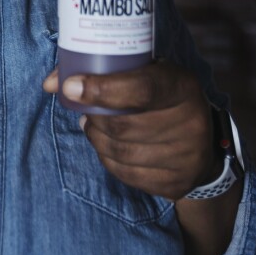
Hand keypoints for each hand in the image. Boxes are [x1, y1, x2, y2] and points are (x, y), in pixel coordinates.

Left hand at [43, 60, 215, 200]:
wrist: (203, 143)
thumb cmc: (161, 97)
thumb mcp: (146, 73)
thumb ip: (104, 71)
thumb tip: (52, 83)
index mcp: (182, 87)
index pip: (141, 89)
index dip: (102, 89)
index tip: (70, 87)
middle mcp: (191, 122)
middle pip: (124, 125)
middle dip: (93, 117)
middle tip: (82, 108)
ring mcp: (186, 157)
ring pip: (121, 151)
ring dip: (96, 137)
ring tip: (92, 125)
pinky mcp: (175, 183)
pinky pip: (126, 174)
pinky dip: (107, 158)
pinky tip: (106, 146)